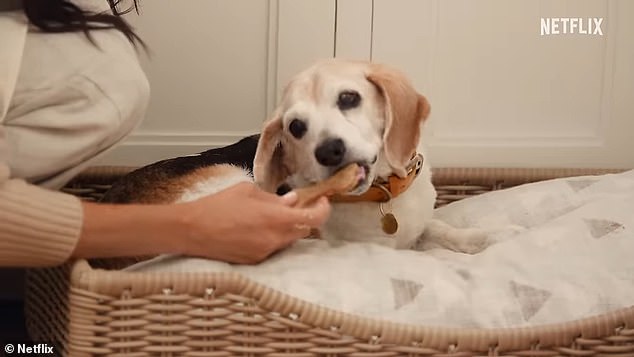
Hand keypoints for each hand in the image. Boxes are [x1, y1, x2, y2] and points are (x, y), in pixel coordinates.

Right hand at [179, 182, 330, 263]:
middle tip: (295, 206)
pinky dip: (272, 238)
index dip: (323, 210)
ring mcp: (265, 252)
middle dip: (303, 218)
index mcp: (275, 218)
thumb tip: (292, 200)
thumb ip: (273, 198)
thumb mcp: (247, 191)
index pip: (313, 218)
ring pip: (288, 241)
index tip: (322, 201)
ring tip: (269, 216)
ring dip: (287, 228)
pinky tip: (255, 229)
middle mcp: (274, 239)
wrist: (191, 230)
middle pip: (303, 231)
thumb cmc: (217, 206)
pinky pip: (273, 248)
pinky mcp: (255, 261)